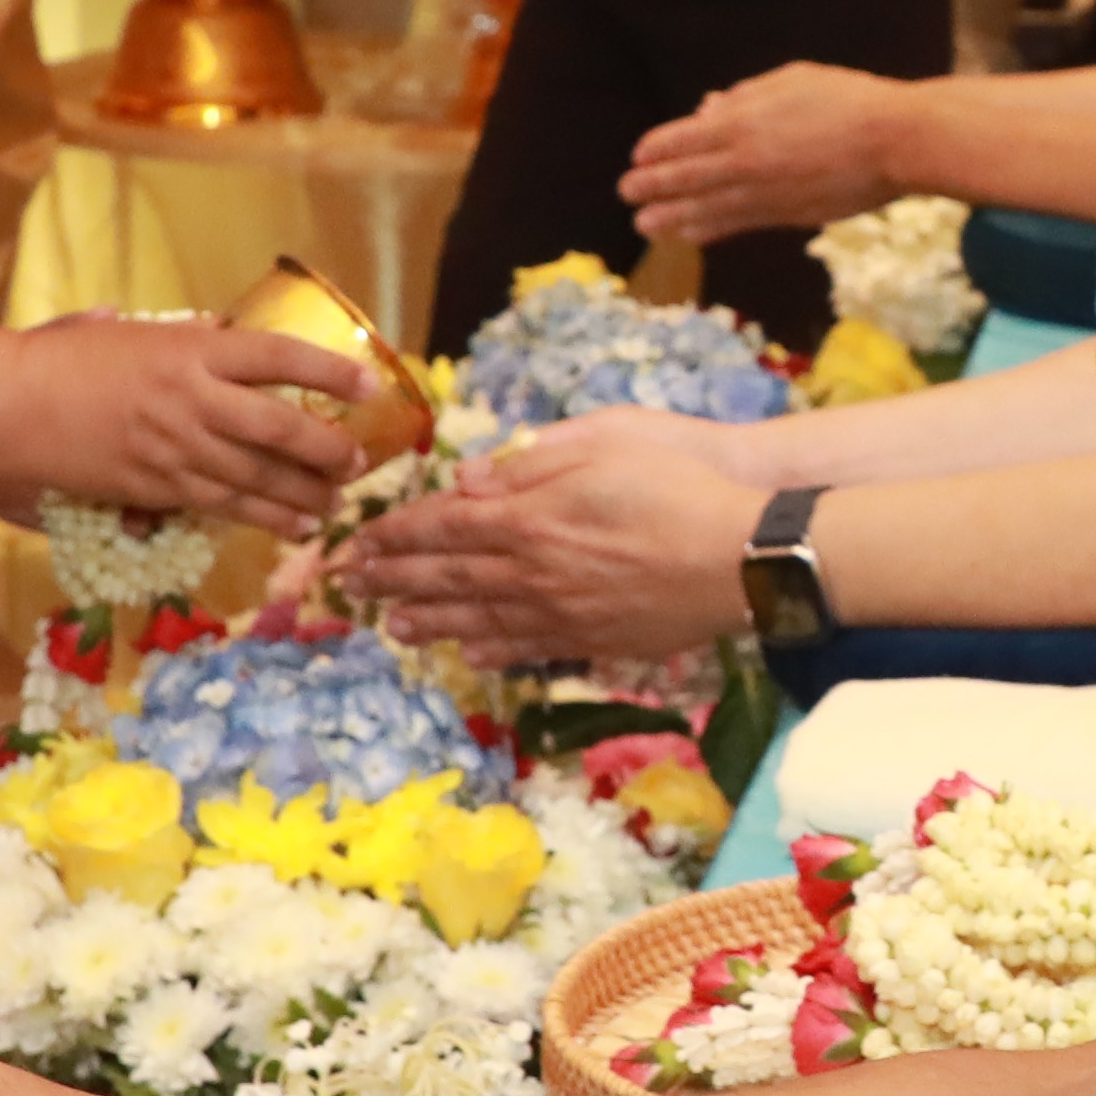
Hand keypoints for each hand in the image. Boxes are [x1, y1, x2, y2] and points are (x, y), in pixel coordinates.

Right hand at [15, 312, 371, 533]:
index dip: (330, 374)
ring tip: (336, 504)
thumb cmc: (67, 360)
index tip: (369, 385)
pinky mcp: (157, 487)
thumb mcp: (135, 334)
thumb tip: (224, 334)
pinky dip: (266, 518)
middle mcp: (193, 399)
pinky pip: (224, 506)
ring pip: (259, 479)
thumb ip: (185, 342)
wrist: (13, 405)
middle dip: (328, 449)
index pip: (279, 357)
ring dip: (306, 494)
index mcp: (191, 348)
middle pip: (281, 430)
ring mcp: (176, 448)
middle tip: (357, 461)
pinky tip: (294, 526)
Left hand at [345, 419, 763, 664]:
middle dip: (394, 580)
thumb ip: (529, 463)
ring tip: (391, 627)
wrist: (744, 553)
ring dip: (429, 622)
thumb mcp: (603, 443)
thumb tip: (468, 481)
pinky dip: (491, 650)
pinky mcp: (597, 638)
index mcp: (530, 516)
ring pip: (479, 619)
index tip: (356, 542)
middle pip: (448, 578)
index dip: (395, 535)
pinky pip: (529, 647)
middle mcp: (535, 571)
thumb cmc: (680, 482)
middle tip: (351, 588)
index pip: (443, 527)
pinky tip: (470, 652)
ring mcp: (564, 612)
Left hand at [623, 61, 915, 242]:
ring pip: (705, 208)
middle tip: (627, 193)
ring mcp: (764, 192)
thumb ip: (745, 95)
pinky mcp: (786, 216)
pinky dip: (710, 229)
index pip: (682, 139)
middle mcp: (745, 160)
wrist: (896, 141)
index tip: (638, 155)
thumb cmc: (847, 99)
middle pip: (684, 177)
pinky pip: (737, 223)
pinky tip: (691, 234)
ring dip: (670, 217)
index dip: (656, 149)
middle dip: (650, 186)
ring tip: (644, 226)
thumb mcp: (791, 80)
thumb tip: (708, 107)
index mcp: (742, 121)